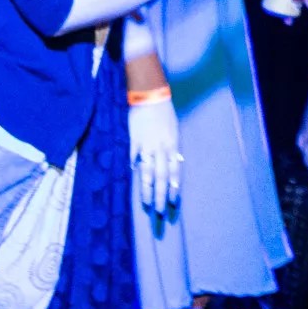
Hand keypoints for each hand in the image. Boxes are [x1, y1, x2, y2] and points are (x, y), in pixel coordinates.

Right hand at [130, 97, 181, 213]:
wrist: (151, 97)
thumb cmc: (165, 114)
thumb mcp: (174, 131)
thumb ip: (172, 149)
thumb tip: (175, 163)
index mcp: (173, 146)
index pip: (175, 172)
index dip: (174, 188)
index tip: (173, 203)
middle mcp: (162, 149)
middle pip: (162, 177)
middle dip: (162, 196)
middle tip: (160, 212)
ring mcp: (147, 146)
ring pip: (148, 173)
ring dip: (148, 190)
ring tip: (147, 204)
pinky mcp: (134, 141)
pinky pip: (134, 157)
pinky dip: (134, 167)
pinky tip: (132, 177)